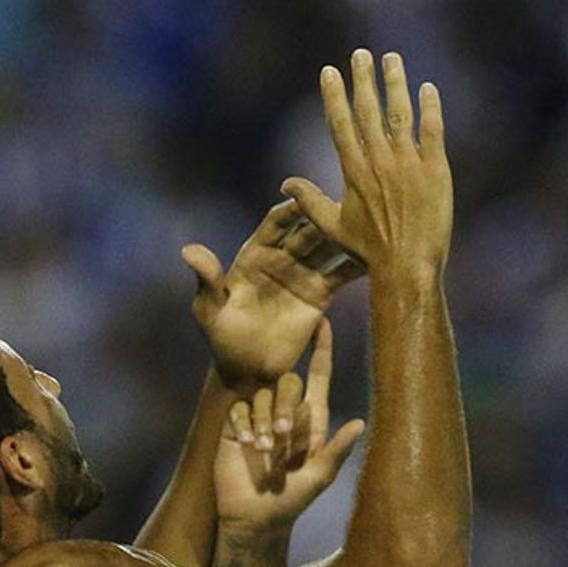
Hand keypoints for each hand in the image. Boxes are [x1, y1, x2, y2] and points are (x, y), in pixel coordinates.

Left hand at [183, 201, 362, 386]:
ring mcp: (303, 274)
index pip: (276, 222)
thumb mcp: (210, 309)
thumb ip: (206, 279)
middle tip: (348, 201)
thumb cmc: (222, 338)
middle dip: (326, 215)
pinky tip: (379, 254)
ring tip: (370, 222)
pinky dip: (358, 264)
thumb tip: (188, 251)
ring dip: (346, 234)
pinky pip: (341, 275)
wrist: (247, 370)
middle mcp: (282, 257)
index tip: (304, 196)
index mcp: (255, 253)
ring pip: (329, 247)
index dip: (290, 208)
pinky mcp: (320, 295)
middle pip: (308, 230)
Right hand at [215, 319, 366, 535]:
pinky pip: (239, 408)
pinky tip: (246, 444)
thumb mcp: (318, 477)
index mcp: (312, 421)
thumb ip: (336, 451)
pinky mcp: (236, 426)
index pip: (318, 376)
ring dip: (264, 419)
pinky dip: (244, 423)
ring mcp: (260, 417)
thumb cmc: (292, 501)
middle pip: (287, 380)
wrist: (254, 518)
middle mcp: (286, 412)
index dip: (321, 350)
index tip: (322, 322)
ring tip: (263, 450)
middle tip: (282, 437)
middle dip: (284, 404)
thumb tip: (360, 423)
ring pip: (261, 394)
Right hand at [281, 50, 451, 275]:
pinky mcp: (435, 170)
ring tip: (391, 58)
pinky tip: (427, 88)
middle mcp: (379, 161)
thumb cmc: (368, 251)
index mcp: (353, 171)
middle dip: (363, 79)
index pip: (340, 123)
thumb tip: (285, 183)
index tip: (330, 71)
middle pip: (368, 110)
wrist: (407, 266)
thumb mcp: (332, 226)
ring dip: (395, 82)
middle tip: (361, 54)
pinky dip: (430, 108)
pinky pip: (432, 130)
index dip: (334, 95)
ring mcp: (408, 163)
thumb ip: (309, 201)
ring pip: (400, 113)